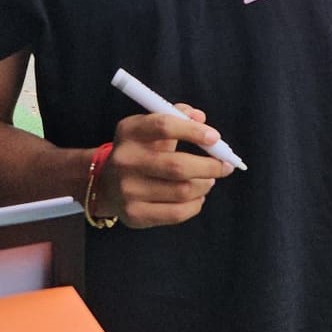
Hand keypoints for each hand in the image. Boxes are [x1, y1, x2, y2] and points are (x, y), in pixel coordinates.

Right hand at [95, 106, 234, 228]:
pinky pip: (176, 213)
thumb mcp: (151, 127)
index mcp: (129, 131)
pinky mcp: (134, 215)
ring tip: (209, 180)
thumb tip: (200, 118)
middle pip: (177, 165)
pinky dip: (195, 205)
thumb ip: (177, 116)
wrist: (106, 184)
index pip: (164, 126)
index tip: (215, 138)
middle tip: (225, 166)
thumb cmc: (140, 150)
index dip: (193, 131)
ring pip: (181, 191)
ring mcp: (127, 190)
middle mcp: (125, 160)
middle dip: (209, 166)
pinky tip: (197, 197)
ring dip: (204, 185)